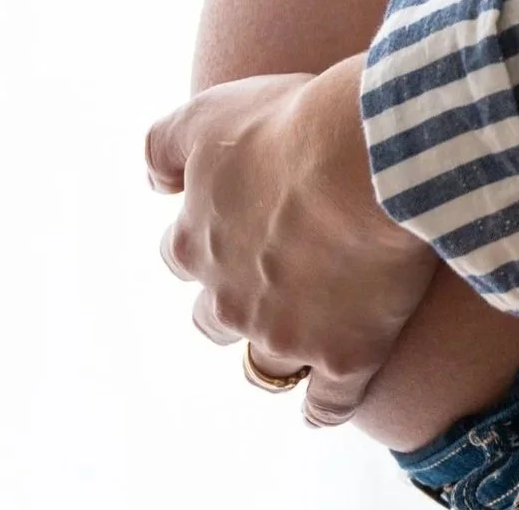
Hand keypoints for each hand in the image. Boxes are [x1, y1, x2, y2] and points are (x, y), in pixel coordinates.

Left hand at [146, 59, 440, 428]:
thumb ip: (165, 146)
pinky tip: (334, 394)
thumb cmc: (291, 124)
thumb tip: (154, 182)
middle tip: (278, 274)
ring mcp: (286, 335)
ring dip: (281, 353)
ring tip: (311, 334)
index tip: (238, 223)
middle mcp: (230, 298)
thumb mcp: (210, 114)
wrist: (365, 159)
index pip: (181, 254)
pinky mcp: (344, 357)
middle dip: (238, 302)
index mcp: (197, 241)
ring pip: (267, 367)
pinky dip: (327, 404)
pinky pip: (328, 404)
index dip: (208, 239)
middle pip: (216, 319)